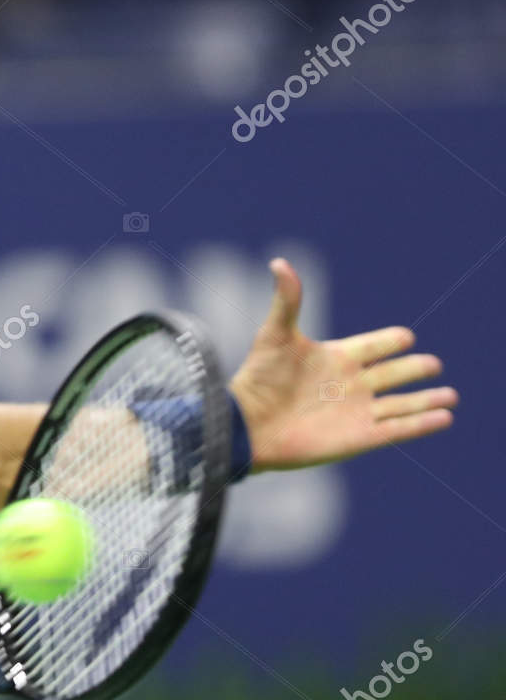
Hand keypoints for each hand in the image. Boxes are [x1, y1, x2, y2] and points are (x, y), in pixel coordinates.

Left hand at [229, 258, 457, 471]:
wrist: (248, 425)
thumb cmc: (259, 379)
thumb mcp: (275, 335)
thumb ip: (287, 300)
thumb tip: (279, 262)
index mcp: (337, 358)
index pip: (374, 346)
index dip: (390, 341)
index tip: (406, 337)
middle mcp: (351, 385)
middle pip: (393, 374)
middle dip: (415, 369)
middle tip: (433, 364)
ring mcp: (357, 412)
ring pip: (401, 404)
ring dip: (426, 400)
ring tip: (451, 395)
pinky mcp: (359, 437)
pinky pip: (398, 430)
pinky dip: (422, 424)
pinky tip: (445, 417)